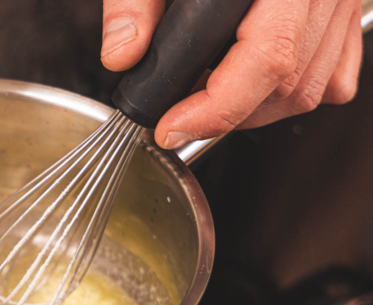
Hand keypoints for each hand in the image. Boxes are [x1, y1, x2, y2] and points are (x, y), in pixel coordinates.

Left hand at [100, 0, 362, 148]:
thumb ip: (135, 1)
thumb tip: (121, 55)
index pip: (267, 58)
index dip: (216, 108)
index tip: (170, 127)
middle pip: (293, 82)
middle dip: (229, 115)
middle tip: (179, 114)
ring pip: (316, 85)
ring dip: (256, 110)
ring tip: (206, 98)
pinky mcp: (348, 3)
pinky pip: (335, 69)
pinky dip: (291, 90)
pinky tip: (249, 82)